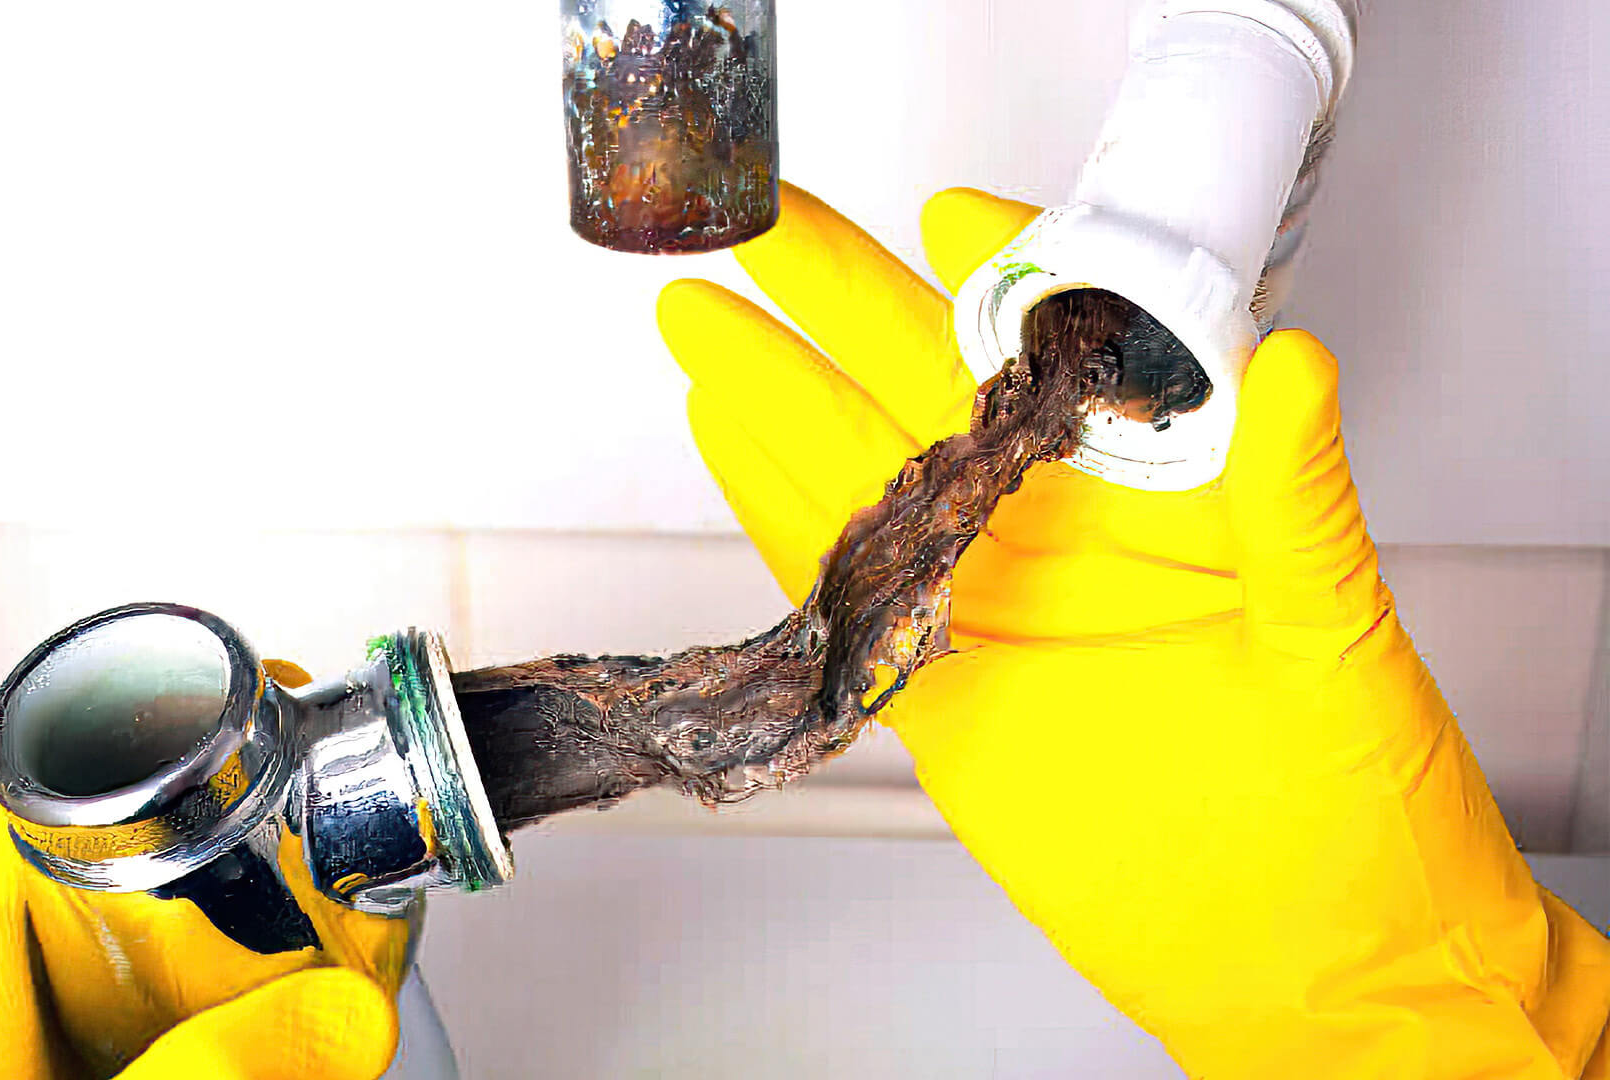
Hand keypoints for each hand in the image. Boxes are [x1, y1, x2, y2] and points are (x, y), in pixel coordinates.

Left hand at [0, 662, 407, 1079]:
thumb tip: (341, 1011)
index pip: (12, 785)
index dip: (138, 728)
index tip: (260, 724)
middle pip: (100, 857)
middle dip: (232, 860)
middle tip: (335, 874)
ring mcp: (3, 1053)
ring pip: (146, 948)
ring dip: (249, 953)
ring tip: (338, 972)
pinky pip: (162, 1026)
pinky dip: (235, 1027)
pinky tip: (294, 1044)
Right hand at [660, 182, 1609, 1076]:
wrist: (1294, 956)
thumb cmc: (1356, 802)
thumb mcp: (1332, 632)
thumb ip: (1295, 500)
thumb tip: (1297, 366)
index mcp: (1169, 493)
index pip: (1073, 347)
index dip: (1004, 272)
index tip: (945, 214)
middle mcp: (1071, 531)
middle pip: (934, 392)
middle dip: (841, 304)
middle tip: (762, 234)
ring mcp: (998, 604)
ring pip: (865, 476)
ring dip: (778, 395)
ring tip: (707, 323)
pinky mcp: (941, 688)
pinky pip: (846, 585)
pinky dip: (777, 513)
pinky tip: (727, 441)